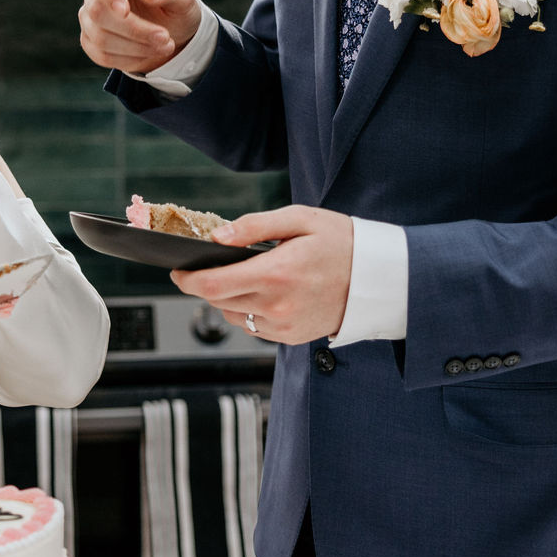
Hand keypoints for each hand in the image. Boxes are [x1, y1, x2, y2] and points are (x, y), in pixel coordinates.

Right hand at [79, 0, 201, 74]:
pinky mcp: (90, 41)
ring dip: (136, 47)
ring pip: (100, 37)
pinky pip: (102, 55)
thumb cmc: (175, 6)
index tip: (125, 11)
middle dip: (134, 30)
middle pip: (98, 11)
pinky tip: (149, 53)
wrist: (173, 32)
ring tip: (165, 46)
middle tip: (165, 38)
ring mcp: (89, 17)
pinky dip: (129, 59)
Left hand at [169, 206, 352, 344]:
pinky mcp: (290, 337)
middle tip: (207, 268)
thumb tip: (218, 237)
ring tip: (248, 277)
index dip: (187, 279)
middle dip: (205, 284)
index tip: (178, 270)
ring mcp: (284, 326)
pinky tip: (267, 293)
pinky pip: (254, 327)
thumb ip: (254, 226)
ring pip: (233, 316)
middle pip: (217, 301)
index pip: (211, 285)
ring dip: (228, 297)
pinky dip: (250, 310)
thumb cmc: (342, 242)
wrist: (378, 278)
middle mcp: (276, 306)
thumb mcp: (300, 219)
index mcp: (275, 273)